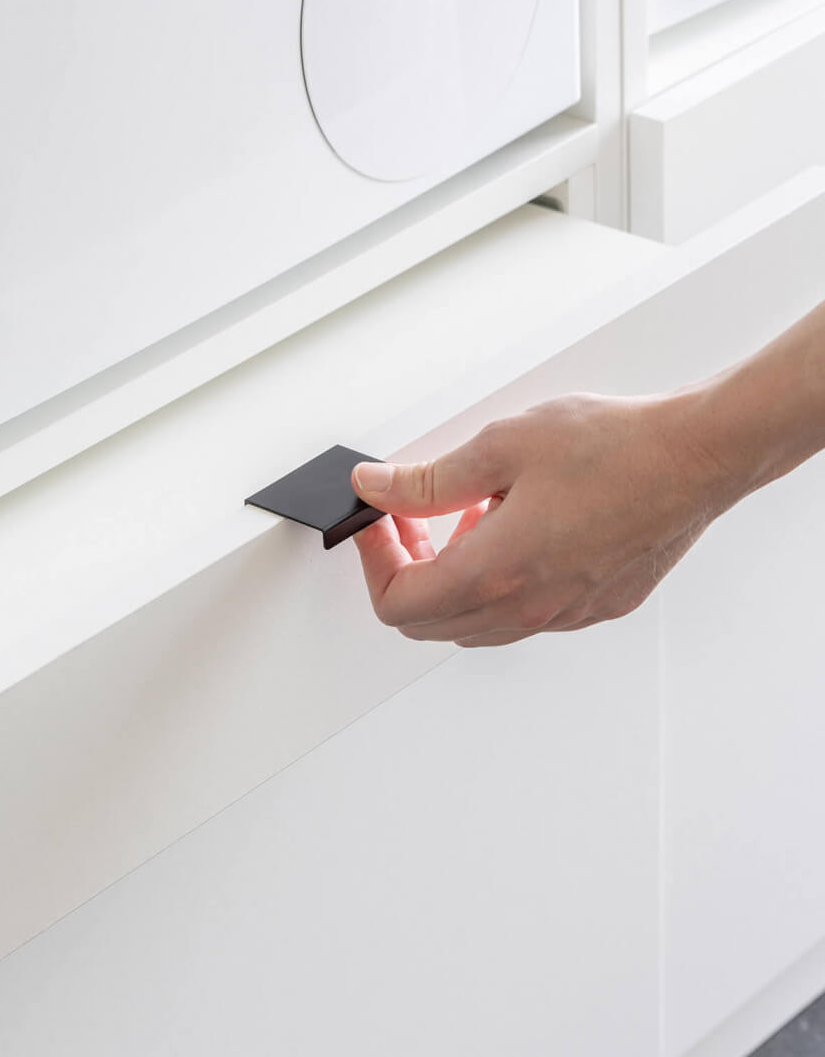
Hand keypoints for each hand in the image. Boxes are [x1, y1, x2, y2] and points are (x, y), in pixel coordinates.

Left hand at [351, 391, 742, 648]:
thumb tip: (375, 489)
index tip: (376, 520)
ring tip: (468, 513)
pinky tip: (513, 526)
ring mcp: (565, 615)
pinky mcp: (595, 607)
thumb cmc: (613, 448)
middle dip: (406, 569)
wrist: (696, 457)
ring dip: (452, 578)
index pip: (398, 603)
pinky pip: (522, 614)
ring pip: (476, 623)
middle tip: (410, 516)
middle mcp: (529, 608)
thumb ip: (427, 479)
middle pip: (429, 622)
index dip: (373, 561)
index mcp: (496, 573)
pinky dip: (497, 582)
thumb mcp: (500, 447)